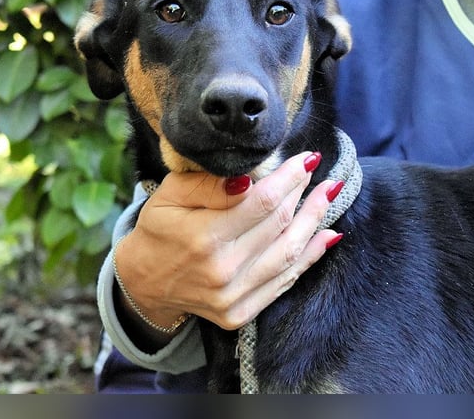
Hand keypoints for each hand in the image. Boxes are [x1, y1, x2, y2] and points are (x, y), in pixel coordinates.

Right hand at [113, 151, 342, 340]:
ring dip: (315, 221)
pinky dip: (310, 256)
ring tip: (328, 195)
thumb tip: (247, 180)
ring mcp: (233, 297)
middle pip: (280, 225)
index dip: (290, 178)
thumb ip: (207, 184)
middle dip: (304, 193)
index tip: (306, 159)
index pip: (262, 202)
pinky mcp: (240, 313)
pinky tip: (327, 234)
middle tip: (317, 171)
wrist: (144, 281)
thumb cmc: (159, 228)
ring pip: (290, 253)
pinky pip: (285, 281)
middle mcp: (223, 270)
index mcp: (204, 237)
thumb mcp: (170, 194)